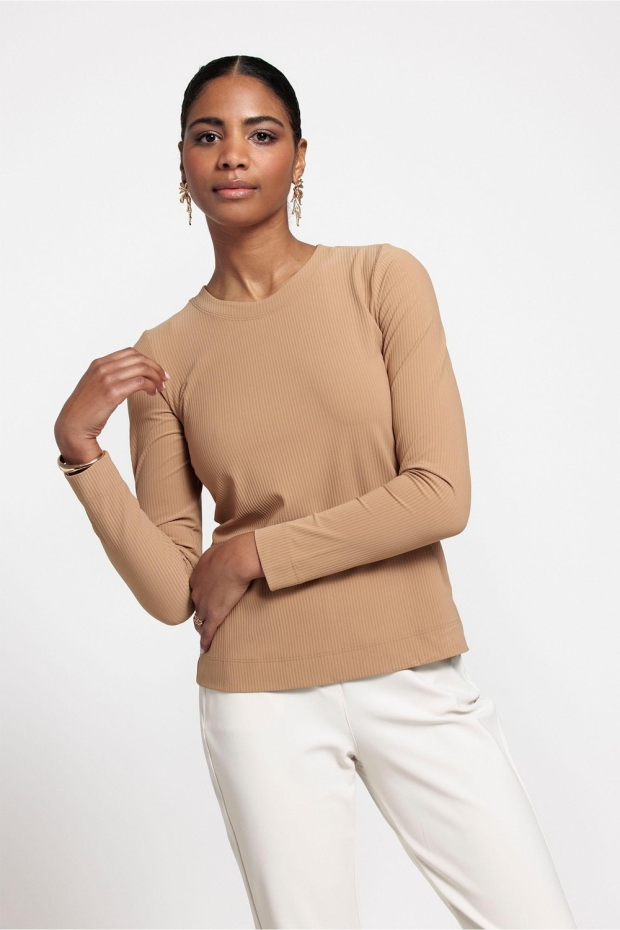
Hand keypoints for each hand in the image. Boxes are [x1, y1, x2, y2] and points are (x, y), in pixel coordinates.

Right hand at [54, 347, 169, 464]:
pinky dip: (151, 386)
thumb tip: (131, 378)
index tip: (157, 371)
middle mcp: (102, 367)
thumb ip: (109, 377)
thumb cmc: (85, 409)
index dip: (147, 360)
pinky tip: (153, 393)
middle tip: (164, 379)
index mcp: (98, 363)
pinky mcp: (112, 392)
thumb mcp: (95, 386)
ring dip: (156, 377)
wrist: (73, 424)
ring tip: (161, 388)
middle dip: (155, 367)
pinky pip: (140, 382)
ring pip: (142, 368)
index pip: (130, 352)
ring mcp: (107, 379)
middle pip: (138, 358)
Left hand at [191, 531, 263, 653]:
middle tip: (207, 619)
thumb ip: (218, 557)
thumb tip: (224, 554)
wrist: (239, 558)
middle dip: (201, 613)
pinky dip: (205, 642)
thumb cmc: (234, 549)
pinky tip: (205, 649)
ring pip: (200, 621)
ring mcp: (204, 603)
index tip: (208, 600)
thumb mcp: (220, 549)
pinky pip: (207, 632)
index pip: (197, 591)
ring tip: (206, 637)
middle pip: (196, 607)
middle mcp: (197, 591)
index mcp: (197, 575)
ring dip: (202, 629)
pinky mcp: (215, 613)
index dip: (202, 597)